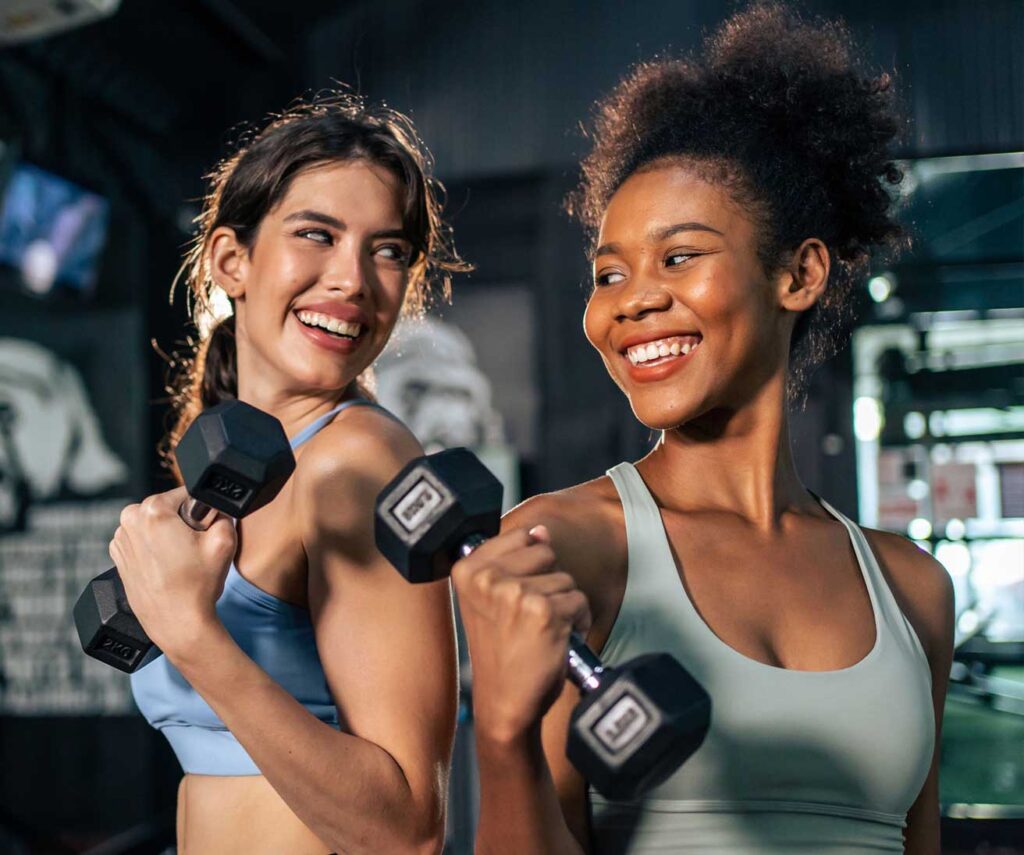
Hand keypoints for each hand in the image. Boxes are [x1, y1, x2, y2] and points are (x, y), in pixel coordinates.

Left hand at [108, 486, 235, 659]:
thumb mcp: (224, 540)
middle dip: (182, 521)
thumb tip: (216, 505)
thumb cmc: (197, 586)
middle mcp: (130, 520)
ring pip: (154, 523)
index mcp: (152, 510)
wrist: (177, 622)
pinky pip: (142, 540)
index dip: (200, 510)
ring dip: (167, 534)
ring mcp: (120, 540)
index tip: (203, 530)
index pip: (185, 493)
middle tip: (193, 547)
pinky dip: (154, 548)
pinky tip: (167, 566)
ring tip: (180, 560)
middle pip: (167, 507)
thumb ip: (223, 511)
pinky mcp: (118, 556)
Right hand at [452, 525, 590, 743]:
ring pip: (565, 578)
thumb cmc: (500, 651)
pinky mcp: (544, 612)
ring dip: (563, 605)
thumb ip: (512, 559)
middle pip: (545, 553)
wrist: (503, 702)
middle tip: (529, 616)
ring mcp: (515, 593)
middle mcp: (487, 578)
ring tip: (541, 631)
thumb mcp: (490, 598)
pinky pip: (579, 600)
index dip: (527, 566)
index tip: (514, 596)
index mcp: (467, 570)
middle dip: (548, 583)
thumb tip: (541, 531)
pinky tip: (556, 640)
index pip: (519, 536)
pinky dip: (577, 621)